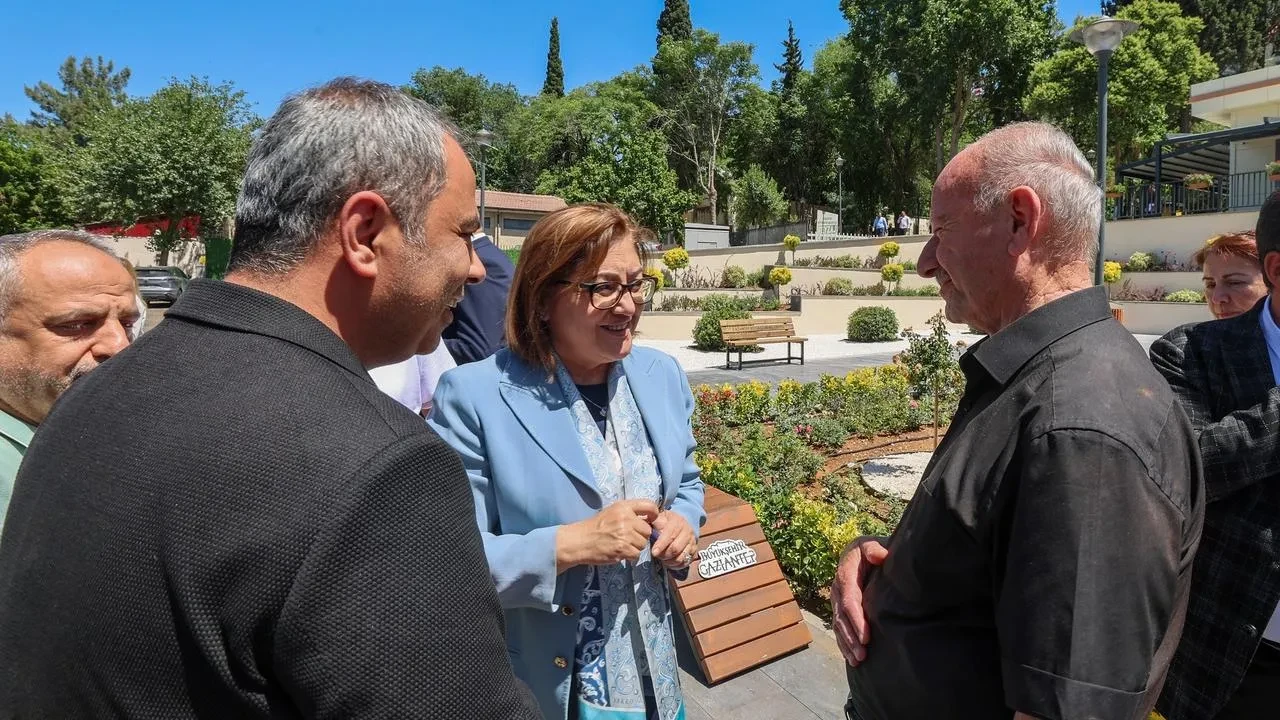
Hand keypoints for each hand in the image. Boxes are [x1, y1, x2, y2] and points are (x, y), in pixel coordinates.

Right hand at [557, 500, 658, 570]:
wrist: (580, 541)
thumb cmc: (596, 527)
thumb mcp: (612, 512)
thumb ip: (630, 513)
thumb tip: (651, 519)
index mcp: (623, 507)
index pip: (649, 506)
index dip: (654, 514)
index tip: (652, 520)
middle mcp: (625, 518)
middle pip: (647, 530)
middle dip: (641, 536)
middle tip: (628, 537)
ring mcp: (624, 534)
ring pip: (643, 544)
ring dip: (635, 547)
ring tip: (622, 544)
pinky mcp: (622, 548)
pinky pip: (636, 554)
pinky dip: (630, 556)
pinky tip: (620, 552)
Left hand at [651, 510, 695, 569]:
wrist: (682, 523)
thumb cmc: (667, 521)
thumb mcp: (660, 517)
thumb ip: (654, 522)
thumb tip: (647, 528)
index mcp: (678, 522)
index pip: (670, 535)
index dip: (661, 545)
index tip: (654, 552)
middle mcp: (687, 532)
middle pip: (676, 548)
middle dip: (664, 555)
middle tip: (657, 556)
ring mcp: (692, 542)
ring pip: (681, 557)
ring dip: (670, 561)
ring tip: (663, 559)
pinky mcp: (694, 551)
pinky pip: (685, 562)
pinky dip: (676, 565)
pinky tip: (669, 562)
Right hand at [831, 536, 888, 666]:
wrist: (861, 550)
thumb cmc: (871, 549)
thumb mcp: (872, 544)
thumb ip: (875, 549)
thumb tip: (880, 556)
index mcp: (845, 575)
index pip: (849, 601)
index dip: (857, 620)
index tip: (867, 636)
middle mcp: (837, 589)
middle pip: (841, 617)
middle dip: (851, 637)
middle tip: (863, 654)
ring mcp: (837, 600)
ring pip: (838, 625)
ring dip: (847, 644)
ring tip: (858, 661)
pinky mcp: (840, 608)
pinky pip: (838, 627)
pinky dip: (844, 643)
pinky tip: (851, 658)